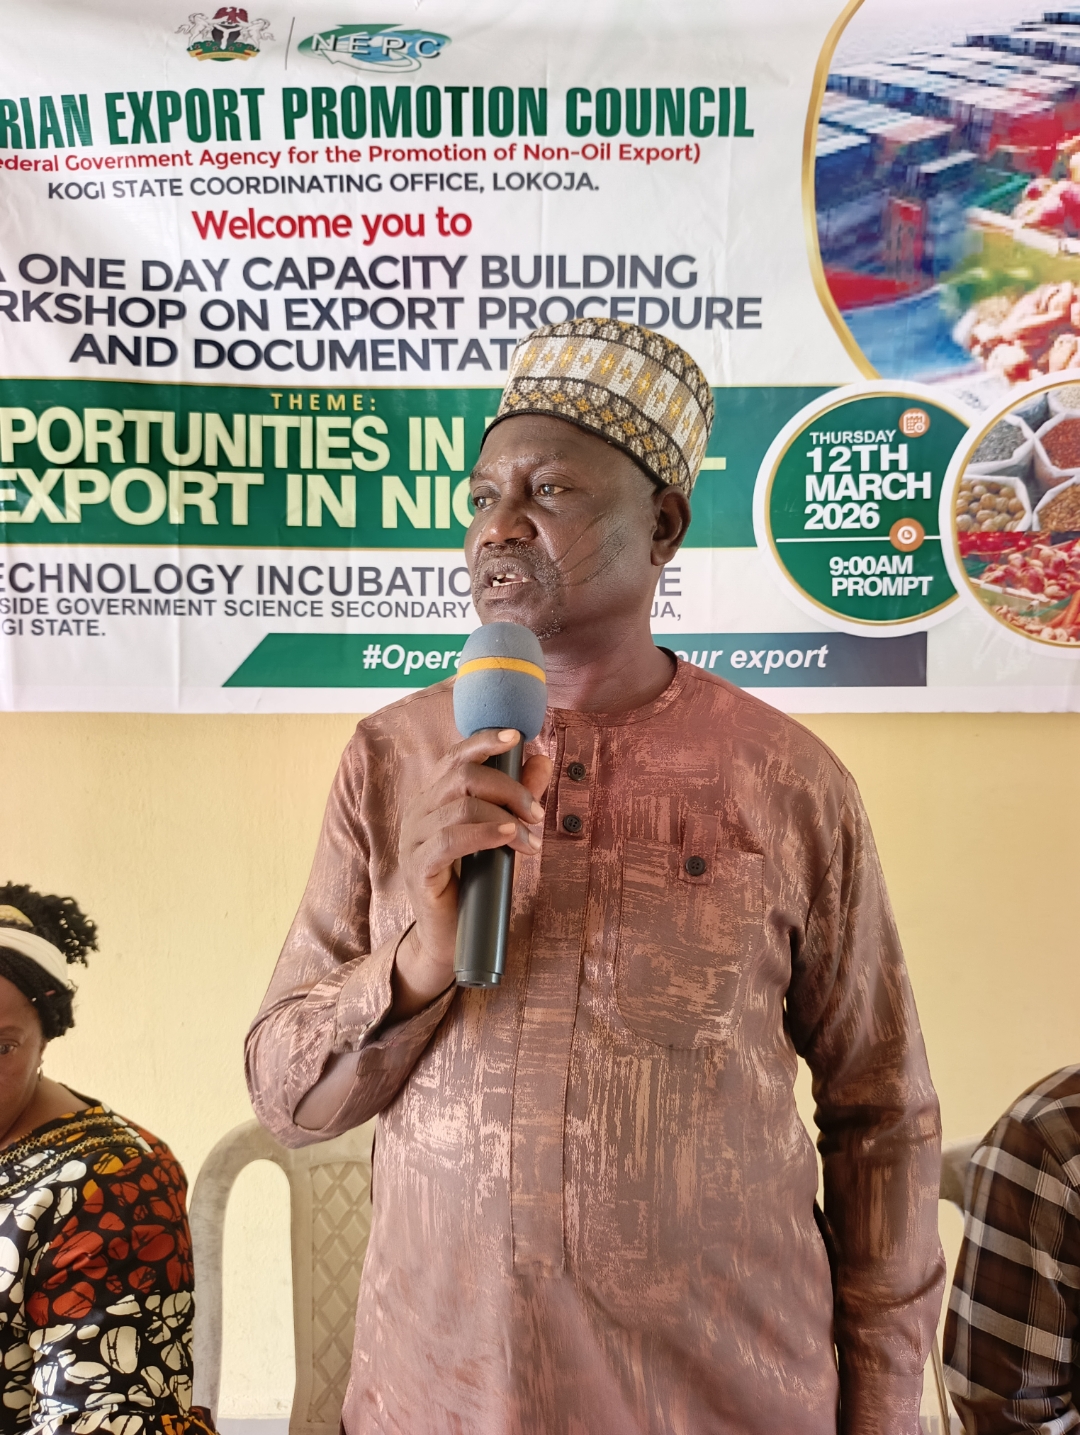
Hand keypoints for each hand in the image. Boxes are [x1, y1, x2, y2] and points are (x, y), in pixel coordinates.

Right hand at [393, 728, 551, 1016]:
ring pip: (461, 805)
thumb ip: (517, 796)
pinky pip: (451, 839)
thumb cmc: (475, 881)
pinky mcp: (418, 868)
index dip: (484, 740)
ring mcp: (413, 839)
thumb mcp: (501, 832)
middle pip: (463, 775)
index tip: (518, 737)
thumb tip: (542, 759)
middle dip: (509, 787)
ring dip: (506, 816)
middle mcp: (417, 811)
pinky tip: (510, 838)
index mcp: (433, 797)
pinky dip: (486, 833)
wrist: (449, 935)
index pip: (454, 755)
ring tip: (531, 841)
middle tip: (538, 813)